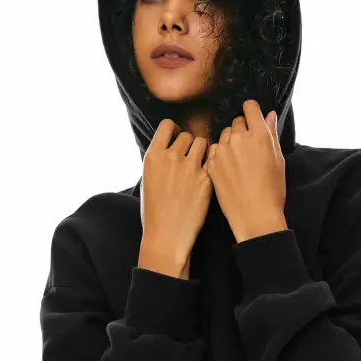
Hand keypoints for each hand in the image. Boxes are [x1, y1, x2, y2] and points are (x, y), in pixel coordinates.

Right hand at [140, 119, 212, 264]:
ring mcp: (190, 167)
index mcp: (153, 156)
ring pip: (202, 143)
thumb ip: (159, 162)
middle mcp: (172, 157)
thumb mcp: (148, 180)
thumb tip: (168, 150)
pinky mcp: (206, 179)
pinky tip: (208, 175)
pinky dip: (211, 164)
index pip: (166, 126)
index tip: (176, 136)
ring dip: (202, 150)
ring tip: (200, 163)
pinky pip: (212, 160)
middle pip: (186, 135)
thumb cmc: (154, 212)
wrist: (167, 235)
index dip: (173, 129)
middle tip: (189, 156)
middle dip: (189, 143)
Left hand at [206, 100, 287, 242]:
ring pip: (224, 135)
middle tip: (248, 148)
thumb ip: (271, 134)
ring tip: (238, 161)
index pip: (250, 107)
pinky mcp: (211, 164)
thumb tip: (269, 115)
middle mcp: (238, 138)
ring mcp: (222, 151)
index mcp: (258, 135)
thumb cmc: (272, 190)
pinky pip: (214, 150)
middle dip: (242, 130)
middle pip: (237, 121)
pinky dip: (219, 155)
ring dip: (230, 142)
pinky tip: (228, 169)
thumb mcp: (278, 160)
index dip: (252, 112)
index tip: (252, 120)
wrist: (254, 216)